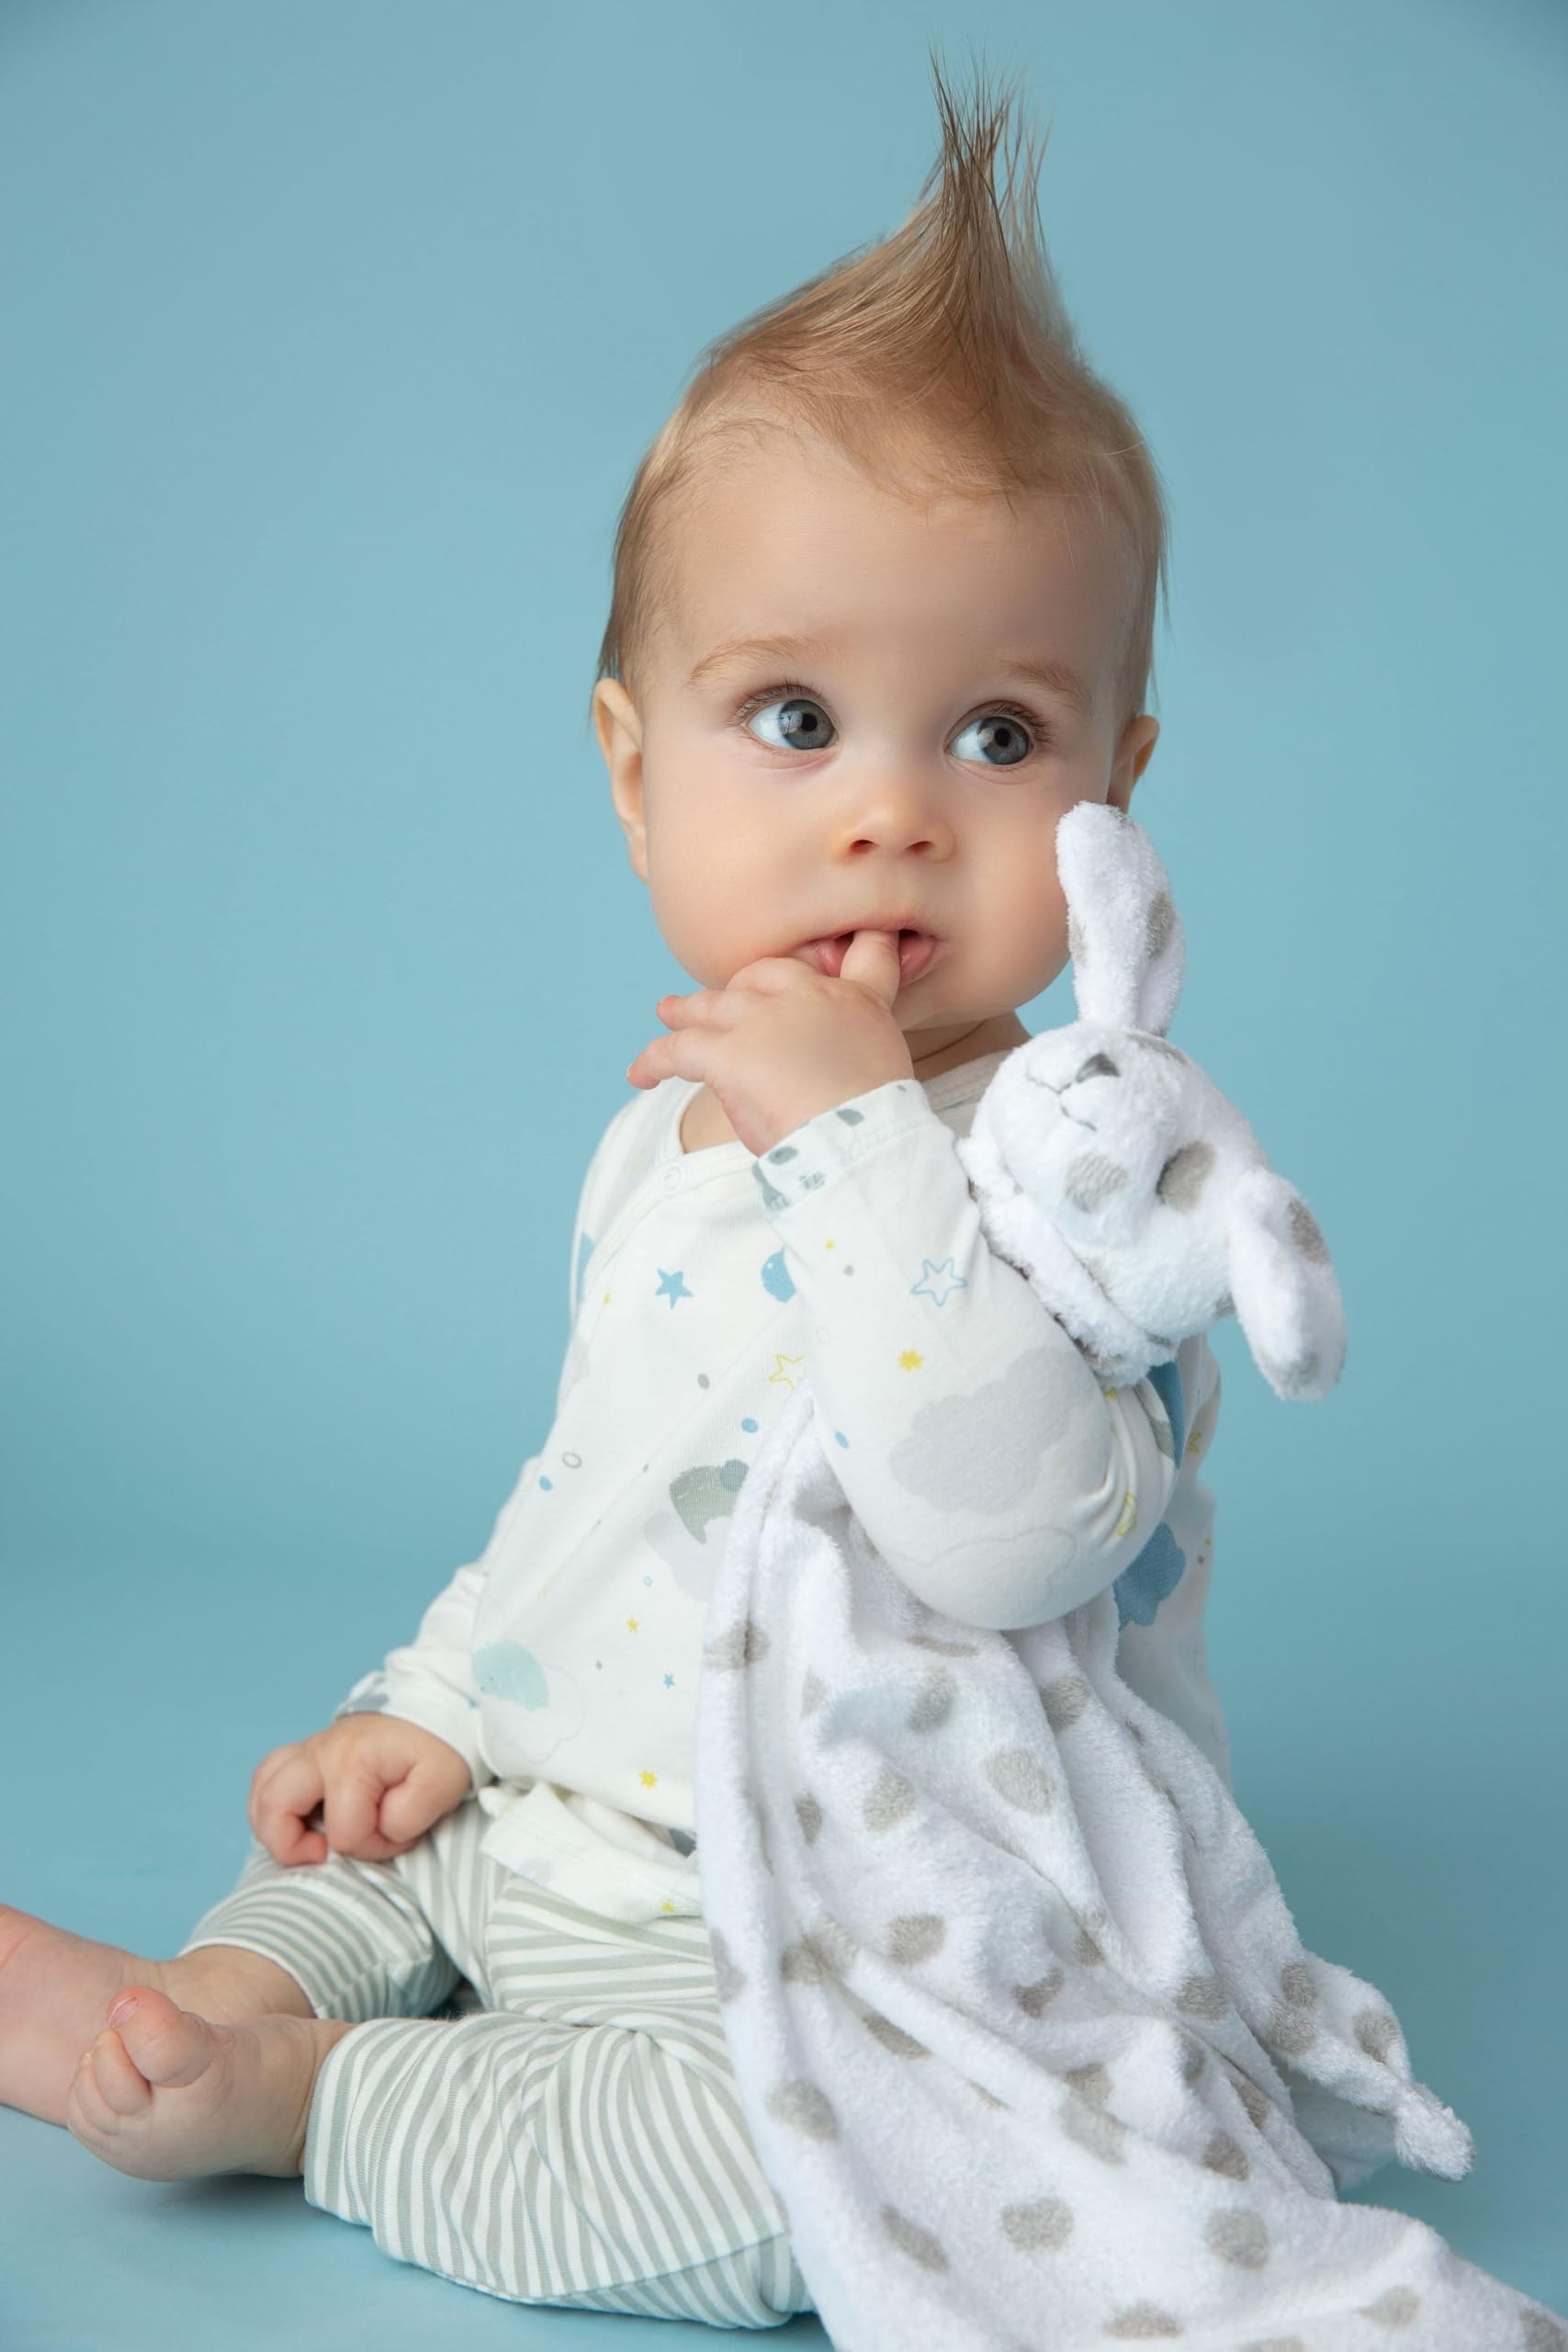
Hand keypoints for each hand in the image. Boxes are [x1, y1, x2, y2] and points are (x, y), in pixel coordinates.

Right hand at [248, 1715, 472, 1866]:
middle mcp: (320, 1751)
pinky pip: (267, 1777)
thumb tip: (379, 1829)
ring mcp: (310, 1748)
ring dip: (273, 1826)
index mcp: (352, 1761)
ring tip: (307, 1840)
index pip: (344, 1835)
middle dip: (291, 1846)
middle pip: (273, 1807)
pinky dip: (273, 1805)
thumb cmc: (441, 1746)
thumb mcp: (443, 1783)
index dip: (373, 1848)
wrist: (439, 1704)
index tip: (399, 1836)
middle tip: (324, 1853)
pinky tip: (298, 1820)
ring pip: (262, 1790)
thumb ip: (410, 1817)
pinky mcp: (308, 1751)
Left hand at [625, 930, 915, 1156]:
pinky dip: (652, 1061)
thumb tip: (832, 1069)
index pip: (861, 954)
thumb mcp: (890, 1070)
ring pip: (711, 1006)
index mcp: (855, 1000)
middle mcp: (806, 997)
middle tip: (723, 1001)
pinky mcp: (727, 1052)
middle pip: (762, 977)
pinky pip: (675, 1050)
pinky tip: (639, 1075)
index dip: (854, 945)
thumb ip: (859, 1049)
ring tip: (667, 1013)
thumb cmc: (880, 1120)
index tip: (846, 943)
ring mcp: (762, 1021)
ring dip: (686, 1011)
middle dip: (740, 988)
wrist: (864, 1137)